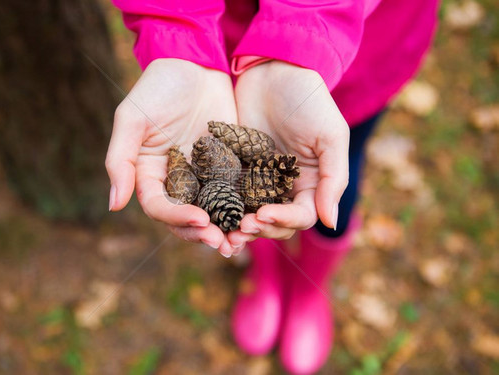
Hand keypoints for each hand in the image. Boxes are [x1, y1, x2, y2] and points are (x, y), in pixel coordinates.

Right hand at [105, 58, 238, 255]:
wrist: (195, 62)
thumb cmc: (158, 87)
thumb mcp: (132, 119)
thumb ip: (121, 161)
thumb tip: (114, 205)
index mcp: (151, 174)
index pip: (160, 207)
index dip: (177, 218)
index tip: (200, 219)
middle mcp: (177, 180)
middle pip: (186, 217)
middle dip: (202, 232)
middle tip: (222, 243)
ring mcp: (204, 174)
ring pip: (213, 211)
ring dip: (225, 228)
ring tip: (241, 239)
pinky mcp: (228, 166)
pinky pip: (236, 192)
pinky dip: (244, 207)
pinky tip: (257, 216)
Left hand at [228, 61, 349, 246]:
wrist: (274, 70)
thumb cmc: (309, 101)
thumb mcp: (330, 136)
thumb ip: (333, 179)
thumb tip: (331, 223)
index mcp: (309, 184)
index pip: (300, 216)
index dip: (284, 221)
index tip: (264, 214)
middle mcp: (283, 187)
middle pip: (274, 224)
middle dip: (259, 229)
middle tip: (240, 227)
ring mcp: (257, 179)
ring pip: (249, 215)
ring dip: (239, 226)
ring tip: (224, 231)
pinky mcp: (234, 169)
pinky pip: (228, 195)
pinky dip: (222, 208)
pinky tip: (210, 213)